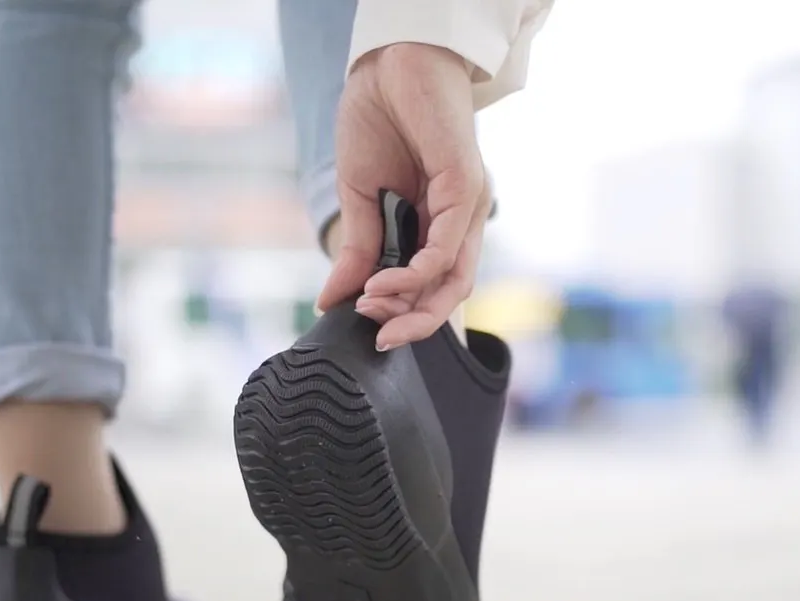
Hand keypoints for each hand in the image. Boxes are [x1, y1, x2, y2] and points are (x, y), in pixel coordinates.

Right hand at [318, 43, 492, 350]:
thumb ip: (359, 249)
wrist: (388, 65)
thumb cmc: (379, 122)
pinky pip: (448, 246)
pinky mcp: (467, 187)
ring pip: (453, 277)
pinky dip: (417, 271)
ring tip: (371, 305)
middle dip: (414, 323)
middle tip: (376, 336)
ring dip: (412, 302)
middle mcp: (460, 220)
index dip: (401, 313)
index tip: (362, 323)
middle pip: (449, 292)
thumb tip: (332, 299)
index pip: (431, 286)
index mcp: (439, 224)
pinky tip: (385, 281)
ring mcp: (468, 205)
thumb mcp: (360, 196)